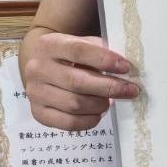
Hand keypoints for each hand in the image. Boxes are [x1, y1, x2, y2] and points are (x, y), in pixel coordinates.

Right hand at [23, 32, 138, 132]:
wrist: (40, 67)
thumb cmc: (68, 55)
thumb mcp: (81, 43)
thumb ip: (100, 50)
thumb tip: (125, 67)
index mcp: (49, 45)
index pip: (78, 51)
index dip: (104, 60)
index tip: (126, 67)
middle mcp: (37, 68)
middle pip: (77, 82)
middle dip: (109, 87)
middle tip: (130, 90)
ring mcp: (35, 92)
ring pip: (74, 104)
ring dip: (100, 105)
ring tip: (111, 101)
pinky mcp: (38, 113)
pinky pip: (69, 123)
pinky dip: (89, 120)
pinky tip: (99, 113)